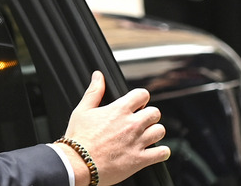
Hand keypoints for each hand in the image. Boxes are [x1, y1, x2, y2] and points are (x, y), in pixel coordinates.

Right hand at [57, 71, 169, 185]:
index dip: (140, 98)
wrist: (78, 163)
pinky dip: (161, 152)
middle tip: (140, 121)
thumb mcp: (82, 110)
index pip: (142, 94)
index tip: (137, 104)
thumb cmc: (78, 138)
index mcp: (119, 110)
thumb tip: (98, 76)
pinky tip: (154, 151)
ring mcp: (137, 142)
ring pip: (160, 131)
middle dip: (148, 115)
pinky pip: (162, 153)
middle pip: (155, 113)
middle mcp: (131, 125)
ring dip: (154, 132)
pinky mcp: (140, 160)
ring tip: (146, 136)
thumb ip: (94, 91)